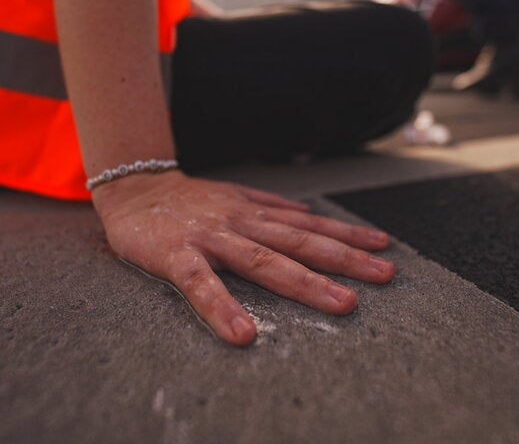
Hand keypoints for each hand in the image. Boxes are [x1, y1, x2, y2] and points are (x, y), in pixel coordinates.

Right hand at [92, 171, 394, 345]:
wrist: (134, 186)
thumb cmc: (188, 199)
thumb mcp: (236, 196)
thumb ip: (272, 208)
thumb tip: (310, 215)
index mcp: (255, 213)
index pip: (308, 225)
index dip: (347, 234)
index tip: (384, 246)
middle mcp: (241, 222)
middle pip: (299, 242)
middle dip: (344, 259)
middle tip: (384, 275)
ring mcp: (211, 237)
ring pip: (264, 260)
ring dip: (306, 282)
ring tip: (341, 305)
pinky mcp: (177, 254)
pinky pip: (201, 284)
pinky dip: (222, 307)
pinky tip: (242, 333)